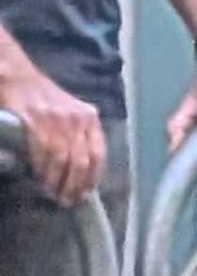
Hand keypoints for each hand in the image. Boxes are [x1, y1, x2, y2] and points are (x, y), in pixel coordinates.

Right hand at [0, 64, 105, 207]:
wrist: (18, 75)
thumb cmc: (43, 97)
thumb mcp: (70, 112)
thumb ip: (78, 134)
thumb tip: (81, 167)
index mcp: (89, 117)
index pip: (99, 153)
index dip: (93, 177)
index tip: (86, 193)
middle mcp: (77, 118)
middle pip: (82, 161)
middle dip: (75, 185)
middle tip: (67, 200)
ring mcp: (56, 119)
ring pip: (63, 159)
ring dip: (57, 181)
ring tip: (52, 193)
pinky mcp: (34, 121)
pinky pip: (42, 151)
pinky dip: (42, 168)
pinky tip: (39, 177)